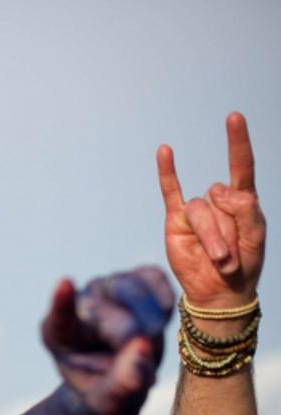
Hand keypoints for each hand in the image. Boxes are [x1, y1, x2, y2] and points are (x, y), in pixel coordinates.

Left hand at [41, 267, 173, 414]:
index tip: (64, 284)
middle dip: (133, 337)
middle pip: (112, 313)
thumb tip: (143, 346)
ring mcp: (106, 285)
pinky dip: (163, 302)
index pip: (59, 316)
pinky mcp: (134, 277)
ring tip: (145, 345)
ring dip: (151, 322)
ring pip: (135, 292)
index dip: (63, 301)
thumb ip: (123, 381)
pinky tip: (158, 322)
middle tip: (140, 357)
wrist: (120, 377)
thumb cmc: (108, 390)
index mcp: (59, 334)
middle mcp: (80, 303)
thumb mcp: (111, 400)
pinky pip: (155, 278)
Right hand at [158, 113, 265, 307]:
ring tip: (219, 259)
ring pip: (200, 210)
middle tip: (231, 256)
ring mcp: (196, 211)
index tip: (234, 117)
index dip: (237, 142)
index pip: (241, 165)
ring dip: (211, 236)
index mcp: (242, 201)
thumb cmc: (244, 263)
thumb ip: (245, 209)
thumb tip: (217, 190)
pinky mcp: (176, 221)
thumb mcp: (256, 236)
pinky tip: (165, 151)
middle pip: (219, 197)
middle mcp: (218, 201)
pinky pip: (170, 192)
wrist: (219, 291)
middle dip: (227, 229)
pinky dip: (168, 172)